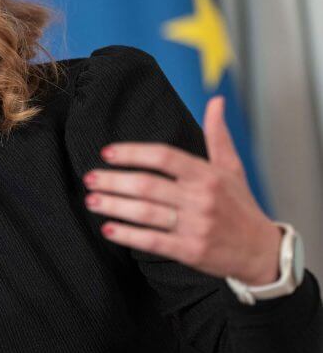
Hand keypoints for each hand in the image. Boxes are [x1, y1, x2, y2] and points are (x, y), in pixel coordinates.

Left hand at [82, 95, 282, 284]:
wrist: (262, 251)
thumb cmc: (240, 206)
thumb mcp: (232, 168)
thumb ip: (217, 135)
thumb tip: (216, 101)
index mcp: (207, 175)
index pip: (164, 156)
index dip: (133, 152)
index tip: (107, 153)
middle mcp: (201, 198)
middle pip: (147, 185)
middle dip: (113, 181)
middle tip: (89, 178)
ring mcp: (196, 226)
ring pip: (146, 213)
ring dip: (114, 205)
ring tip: (91, 200)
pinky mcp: (191, 251)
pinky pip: (152, 241)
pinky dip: (128, 235)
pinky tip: (108, 229)